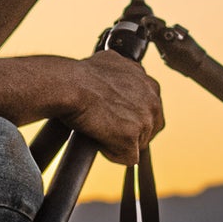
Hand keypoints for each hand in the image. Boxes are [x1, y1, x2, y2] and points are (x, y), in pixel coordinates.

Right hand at [67, 50, 163, 166]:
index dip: (133, 117)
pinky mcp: (131, 138)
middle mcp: (153, 101)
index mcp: (150, 85)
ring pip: (138, 144)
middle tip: (108, 128)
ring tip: (99, 130)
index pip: (151, 111)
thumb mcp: (112, 63)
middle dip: (130, 132)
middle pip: (149, 129)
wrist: (70, 85)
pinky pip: (128, 158)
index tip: (117, 117)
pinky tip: (98, 140)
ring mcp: (144, 121)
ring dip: (120, 142)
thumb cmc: (82, 75)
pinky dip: (112, 153)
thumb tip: (117, 77)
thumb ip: (125, 73)